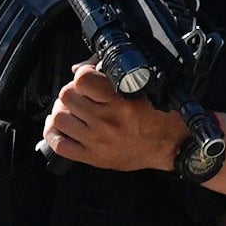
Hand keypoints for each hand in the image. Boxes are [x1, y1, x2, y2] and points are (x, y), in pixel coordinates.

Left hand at [40, 74, 179, 173]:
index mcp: (121, 102)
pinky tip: (60, 128)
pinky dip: (53, 134)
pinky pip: (59, 145)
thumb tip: (80, 68)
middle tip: (79, 95)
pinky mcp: (93, 157)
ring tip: (70, 110)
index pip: (83, 79)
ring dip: (61, 111)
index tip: (87, 77)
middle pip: (67, 96)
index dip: (82, 74)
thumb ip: (111, 78)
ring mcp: (98, 140)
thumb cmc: (160, 117)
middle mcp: (108, 121)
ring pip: (59, 118)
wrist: (171, 147)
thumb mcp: (142, 91)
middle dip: (71, 92)